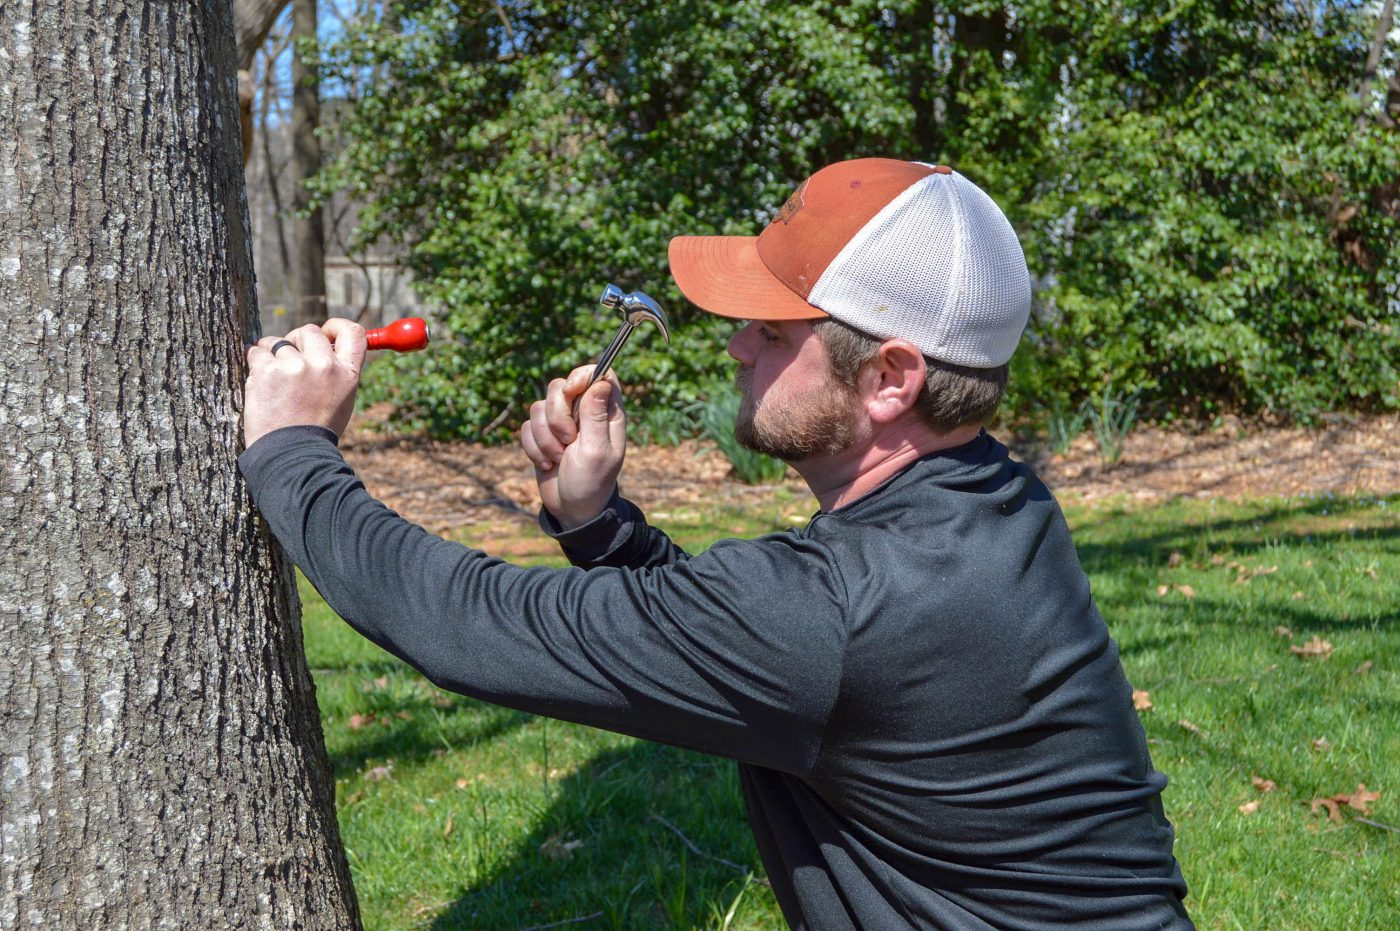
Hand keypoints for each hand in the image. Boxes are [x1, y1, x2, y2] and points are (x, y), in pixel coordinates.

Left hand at [244, 319, 365, 446]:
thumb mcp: (341, 401)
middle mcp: (325, 366)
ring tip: (272, 380)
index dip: (336, 326)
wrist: (291, 455)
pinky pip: (256, 352)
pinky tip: (259, 382)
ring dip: (270, 353)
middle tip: (288, 358)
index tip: (325, 332)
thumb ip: (336, 373)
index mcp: (347, 374)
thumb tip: (325, 347)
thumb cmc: (315, 433)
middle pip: (309, 331)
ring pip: (277, 341)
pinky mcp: (268, 371)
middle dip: (295, 340)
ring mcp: (296, 366)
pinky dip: (253, 362)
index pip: (354, 332)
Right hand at [520, 365, 625, 528]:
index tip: (572, 390)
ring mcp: (562, 422)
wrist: (572, 509)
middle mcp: (585, 412)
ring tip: (559, 457)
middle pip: (560, 386)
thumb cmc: (591, 482)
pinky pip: (527, 425)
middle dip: (558, 415)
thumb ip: (596, 415)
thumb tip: (601, 380)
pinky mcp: (542, 434)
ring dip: (545, 437)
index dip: (582, 375)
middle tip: (569, 439)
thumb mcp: (597, 450)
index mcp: (608, 413)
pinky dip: (533, 446)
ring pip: (539, 407)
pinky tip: (547, 463)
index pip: (599, 374)